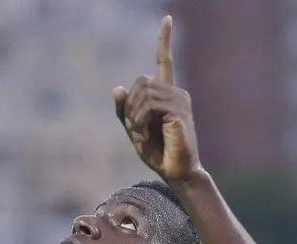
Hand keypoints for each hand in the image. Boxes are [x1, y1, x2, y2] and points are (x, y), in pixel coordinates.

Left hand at [114, 16, 201, 181]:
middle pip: (141, 82)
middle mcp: (176, 92)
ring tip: (142, 134)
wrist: (176, 172)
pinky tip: (147, 134)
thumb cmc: (158, 153)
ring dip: (135, 116)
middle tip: (136, 129)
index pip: (165, 61)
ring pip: (144, 93)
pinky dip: (141, 121)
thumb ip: (125, 110)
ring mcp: (180, 100)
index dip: (164, 40)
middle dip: (131, 106)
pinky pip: (150, 106)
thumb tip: (117, 87)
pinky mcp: (179, 111)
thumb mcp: (135, 130)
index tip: (167, 18)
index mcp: (167, 94)